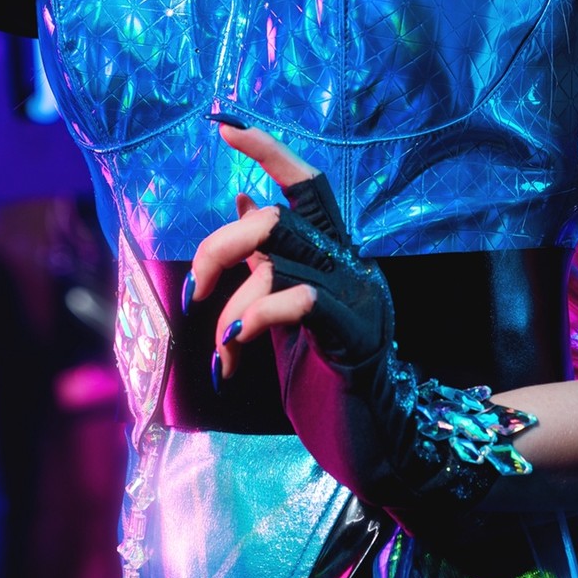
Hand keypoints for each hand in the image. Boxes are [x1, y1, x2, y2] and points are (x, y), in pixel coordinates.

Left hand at [190, 121, 536, 529]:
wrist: (383, 452)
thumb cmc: (332, 386)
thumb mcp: (288, 317)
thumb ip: (270, 261)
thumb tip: (243, 199)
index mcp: (336, 258)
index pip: (307, 186)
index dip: (268, 151)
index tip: (222, 125)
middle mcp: (351, 267)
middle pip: (278, 216)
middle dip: (219, 249)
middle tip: (194, 297)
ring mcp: (358, 299)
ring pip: (277, 258)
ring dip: (231, 305)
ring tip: (221, 353)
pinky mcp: (355, 337)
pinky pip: (299, 301)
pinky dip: (253, 320)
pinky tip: (233, 355)